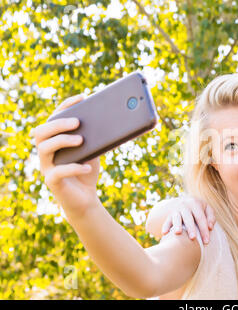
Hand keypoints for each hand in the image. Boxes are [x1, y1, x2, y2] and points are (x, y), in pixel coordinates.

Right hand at [32, 94, 100, 218]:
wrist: (86, 199)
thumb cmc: (87, 171)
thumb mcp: (94, 152)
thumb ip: (96, 138)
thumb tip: (111, 121)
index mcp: (54, 141)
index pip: (53, 118)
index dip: (66, 106)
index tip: (82, 97)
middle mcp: (46, 152)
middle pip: (41, 131)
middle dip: (59, 124)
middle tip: (78, 122)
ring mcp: (46, 167)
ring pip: (44, 148)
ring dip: (63, 141)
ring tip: (82, 140)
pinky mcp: (52, 182)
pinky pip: (57, 172)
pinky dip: (74, 168)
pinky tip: (87, 167)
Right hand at [152, 196, 215, 243]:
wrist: (184, 201)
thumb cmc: (199, 208)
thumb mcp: (207, 208)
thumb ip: (211, 217)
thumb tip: (210, 227)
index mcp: (195, 203)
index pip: (200, 217)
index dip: (204, 229)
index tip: (206, 241)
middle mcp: (185, 205)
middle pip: (188, 218)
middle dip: (190, 228)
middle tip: (193, 238)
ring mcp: (176, 210)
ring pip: (176, 218)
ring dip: (177, 225)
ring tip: (178, 233)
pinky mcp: (169, 215)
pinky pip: (167, 221)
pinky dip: (165, 226)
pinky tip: (164, 233)